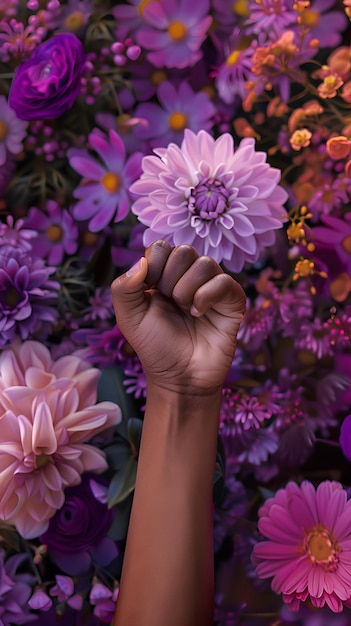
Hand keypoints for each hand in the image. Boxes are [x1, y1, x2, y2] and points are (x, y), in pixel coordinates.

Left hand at [111, 240, 245, 395]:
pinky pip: (224, 281)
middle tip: (171, 304)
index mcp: (165, 275)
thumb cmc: (155, 347)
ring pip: (205, 263)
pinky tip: (199, 315)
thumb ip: (123, 288)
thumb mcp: (129, 318)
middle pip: (184, 250)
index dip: (154, 266)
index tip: (151, 292)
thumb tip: (142, 261)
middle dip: (170, 279)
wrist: (179, 377)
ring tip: (185, 311)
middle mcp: (190, 277)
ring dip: (187, 290)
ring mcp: (212, 287)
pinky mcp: (232, 301)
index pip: (161, 247)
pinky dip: (207, 297)